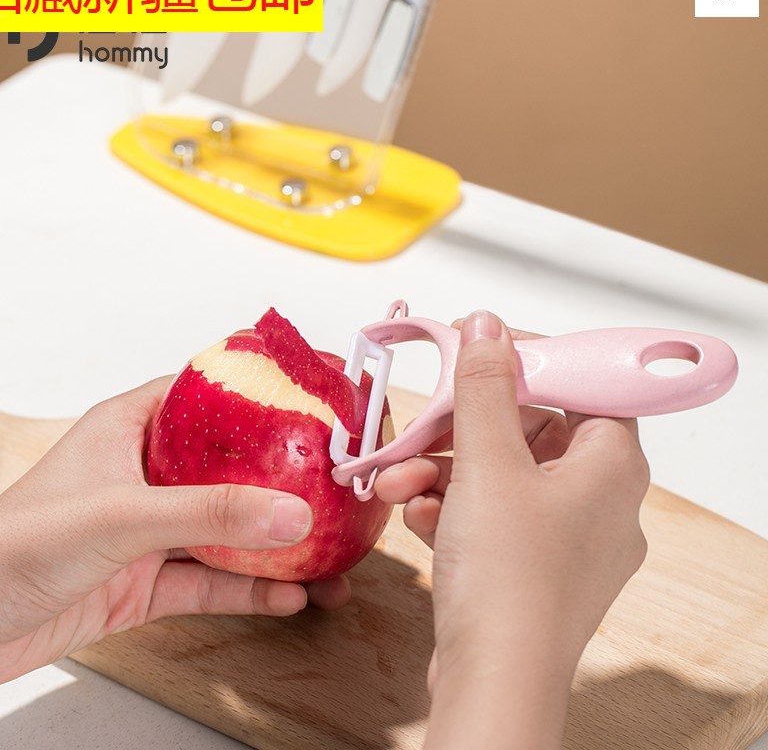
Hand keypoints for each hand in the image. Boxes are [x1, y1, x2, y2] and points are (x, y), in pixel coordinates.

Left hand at [0, 379, 348, 689]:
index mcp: (133, 430)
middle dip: (284, 482)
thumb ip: (208, 513)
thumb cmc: (11, 547)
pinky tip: (290, 598)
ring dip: (278, 547)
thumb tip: (291, 512)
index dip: (259, 393)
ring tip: (332, 558)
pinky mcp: (146, 582)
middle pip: (231, 470)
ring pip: (228, 532)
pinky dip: (251, 590)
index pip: (207, 395)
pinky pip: (211, 582)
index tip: (312, 400)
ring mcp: (149, 531)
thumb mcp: (120, 515)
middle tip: (334, 488)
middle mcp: (146, 476)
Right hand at [375, 311, 649, 748]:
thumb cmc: (507, 574)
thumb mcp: (488, 462)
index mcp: (612, 464)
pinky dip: (452, 508)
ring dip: (443, 471)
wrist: (492, 682)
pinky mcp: (533, 567)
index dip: (529, 362)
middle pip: (531, 431)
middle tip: (420, 423)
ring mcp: (567, 538)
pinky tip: (415, 517)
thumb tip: (487, 326)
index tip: (478, 351)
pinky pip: (493, 516)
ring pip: (503, 476)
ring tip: (395, 483)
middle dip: (461, 428)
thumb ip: (486, 387)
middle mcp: (600, 499)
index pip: (581, 383)